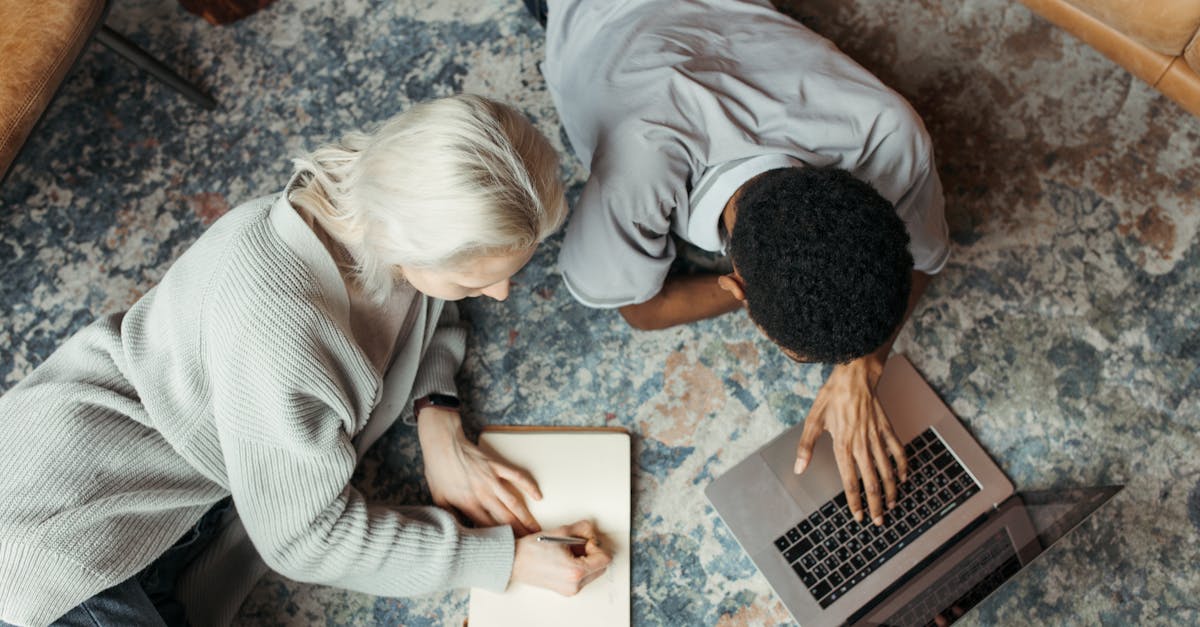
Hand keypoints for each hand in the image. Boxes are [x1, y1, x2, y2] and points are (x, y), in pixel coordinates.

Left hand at [417, 407, 541, 534]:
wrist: (442, 445)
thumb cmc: (438, 471)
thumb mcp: (438, 499)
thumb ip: (450, 517)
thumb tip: (457, 533)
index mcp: (468, 504)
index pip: (488, 528)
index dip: (500, 540)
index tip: (509, 548)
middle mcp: (483, 494)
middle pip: (505, 519)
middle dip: (519, 534)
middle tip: (529, 544)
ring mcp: (492, 479)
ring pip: (514, 503)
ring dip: (527, 518)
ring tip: (536, 529)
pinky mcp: (497, 466)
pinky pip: (517, 477)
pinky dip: (529, 487)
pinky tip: (538, 496)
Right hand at [511, 520, 612, 595]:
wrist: (513, 561)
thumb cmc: (531, 549)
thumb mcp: (562, 531)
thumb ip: (584, 529)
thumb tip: (592, 531)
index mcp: (575, 571)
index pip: (604, 559)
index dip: (597, 545)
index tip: (586, 540)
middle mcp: (574, 585)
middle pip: (601, 567)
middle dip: (593, 553)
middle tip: (577, 544)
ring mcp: (570, 590)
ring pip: (592, 572)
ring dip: (586, 560)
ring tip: (568, 551)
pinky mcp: (565, 590)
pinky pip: (582, 578)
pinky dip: (578, 566)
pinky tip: (565, 558)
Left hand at [794, 356, 907, 525]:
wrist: (854, 376)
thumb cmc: (831, 398)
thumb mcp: (812, 421)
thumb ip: (806, 447)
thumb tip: (799, 469)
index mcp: (843, 445)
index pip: (850, 481)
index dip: (854, 501)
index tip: (857, 517)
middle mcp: (862, 444)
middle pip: (871, 481)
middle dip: (875, 504)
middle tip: (878, 521)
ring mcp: (876, 437)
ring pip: (887, 470)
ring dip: (890, 490)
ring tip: (891, 505)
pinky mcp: (887, 428)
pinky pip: (898, 451)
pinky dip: (902, 466)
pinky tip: (903, 478)